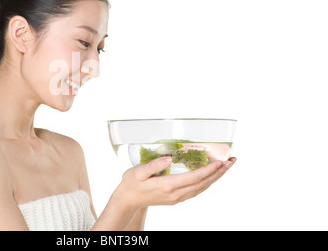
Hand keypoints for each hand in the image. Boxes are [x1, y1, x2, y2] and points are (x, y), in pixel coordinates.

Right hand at [114, 156, 235, 211]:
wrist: (128, 200)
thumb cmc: (131, 183)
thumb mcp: (137, 172)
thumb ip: (153, 165)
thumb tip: (168, 158)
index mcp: (168, 186)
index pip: (194, 177)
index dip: (209, 169)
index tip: (220, 161)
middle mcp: (176, 193)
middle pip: (203, 183)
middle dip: (219, 172)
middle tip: (231, 161)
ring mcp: (177, 197)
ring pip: (202, 187)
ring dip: (216, 177)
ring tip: (226, 166)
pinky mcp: (177, 198)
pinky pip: (197, 190)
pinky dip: (207, 182)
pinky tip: (211, 175)